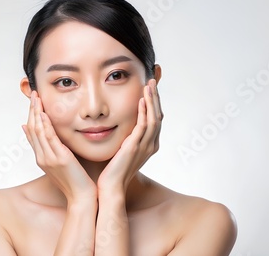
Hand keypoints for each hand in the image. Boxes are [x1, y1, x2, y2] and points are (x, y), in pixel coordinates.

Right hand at [22, 91, 96, 203]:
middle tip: (33, 94)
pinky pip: (49, 138)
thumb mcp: (61, 162)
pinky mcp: (59, 158)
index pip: (31, 132)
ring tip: (37, 98)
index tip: (33, 101)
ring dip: (36, 112)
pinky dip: (45, 125)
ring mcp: (49, 158)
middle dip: (32, 110)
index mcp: (42, 158)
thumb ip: (53, 149)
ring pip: (37, 131)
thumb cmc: (76, 181)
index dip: (31, 115)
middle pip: (32, 129)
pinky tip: (44, 114)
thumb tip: (49, 136)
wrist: (81, 198)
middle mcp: (42, 157)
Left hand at [97, 79, 162, 193]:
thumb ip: (126, 138)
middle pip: (158, 115)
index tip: (150, 88)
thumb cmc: (113, 171)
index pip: (155, 119)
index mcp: (149, 145)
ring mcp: (144, 147)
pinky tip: (141, 100)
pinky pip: (143, 126)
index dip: (154, 103)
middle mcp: (151, 145)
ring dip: (152, 100)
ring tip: (149, 85)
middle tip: (152, 81)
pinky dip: (144, 112)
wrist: (110, 188)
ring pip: (154, 118)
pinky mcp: (135, 147)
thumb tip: (121, 127)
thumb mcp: (122, 150)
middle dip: (155, 97)